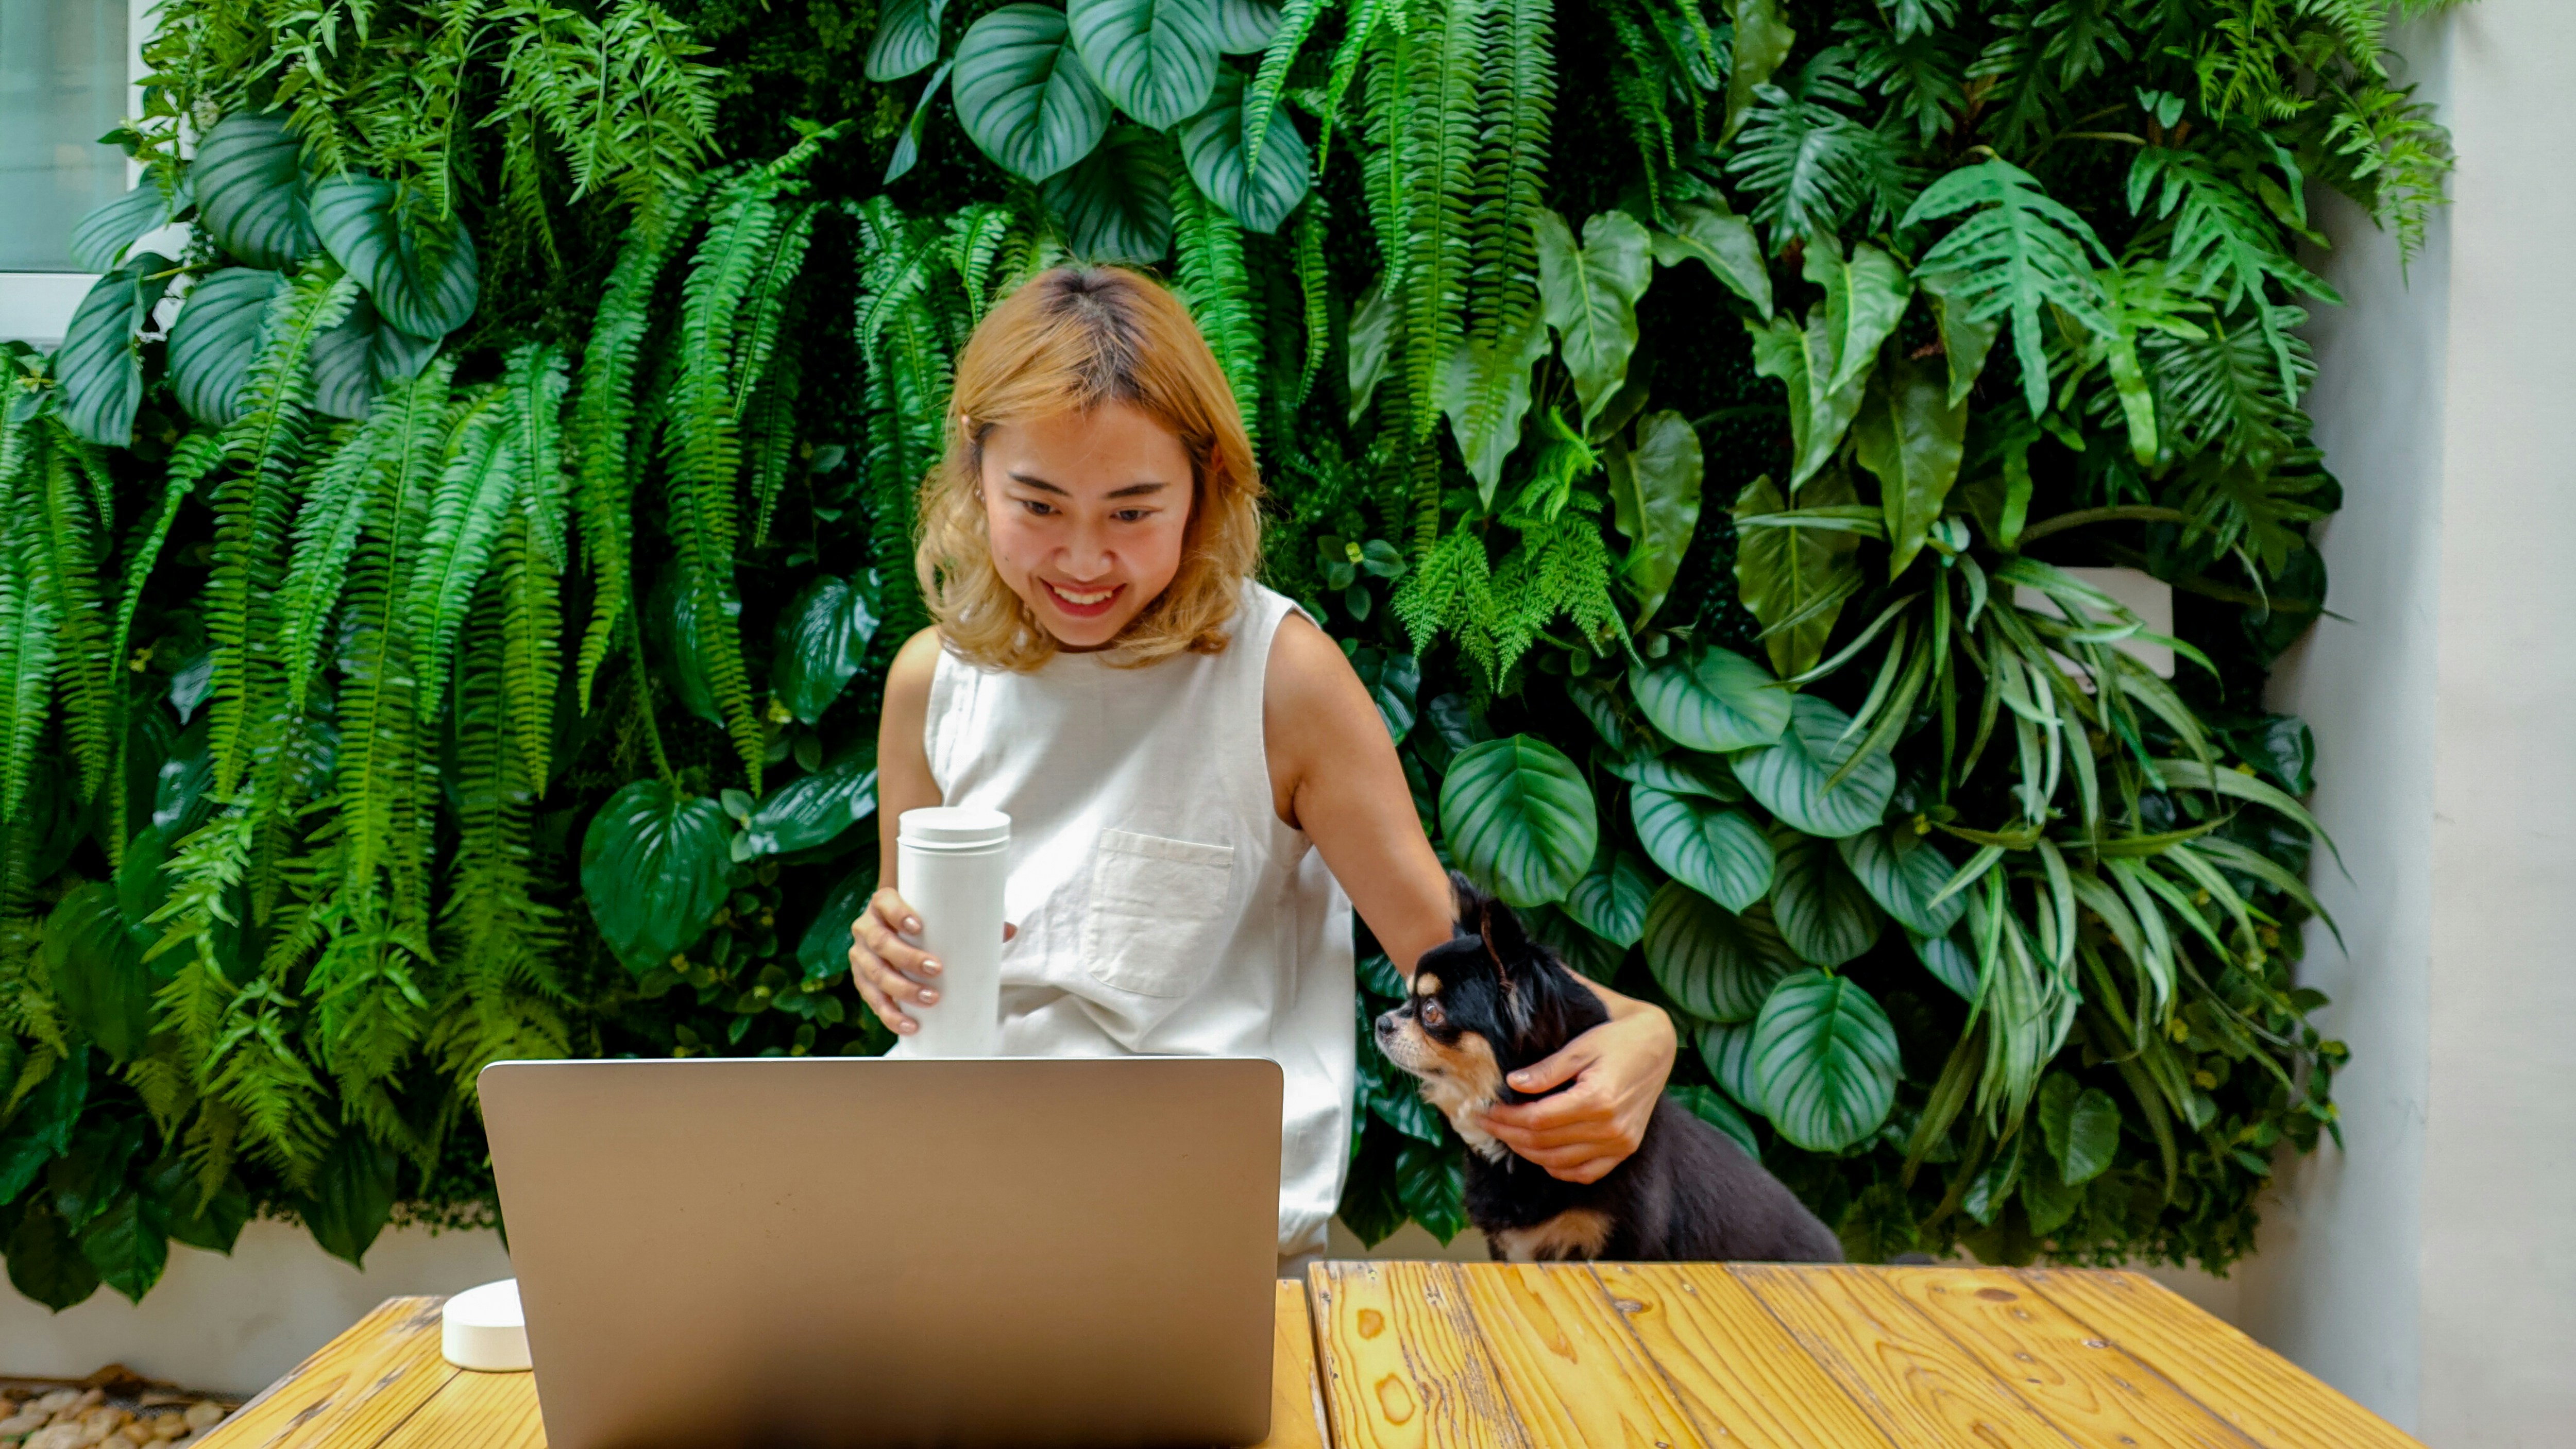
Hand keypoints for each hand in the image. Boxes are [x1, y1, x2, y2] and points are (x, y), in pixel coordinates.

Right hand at [846, 887, 1013, 1035]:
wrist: (894, 930)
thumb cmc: (923, 922)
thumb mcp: (940, 916)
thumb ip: (972, 920)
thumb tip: (1009, 931)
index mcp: (882, 904)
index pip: (885, 903)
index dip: (898, 914)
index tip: (919, 927)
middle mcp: (866, 927)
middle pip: (881, 943)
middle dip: (908, 958)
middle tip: (936, 970)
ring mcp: (860, 955)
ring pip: (875, 973)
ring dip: (901, 989)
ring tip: (930, 999)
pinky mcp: (862, 980)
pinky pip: (872, 999)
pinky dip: (891, 1014)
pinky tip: (909, 1024)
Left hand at [1478, 1003, 1676, 1182]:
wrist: (1658, 1045)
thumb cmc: (1617, 1038)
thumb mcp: (1580, 1046)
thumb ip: (1547, 1069)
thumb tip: (1512, 1084)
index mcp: (1598, 1099)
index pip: (1537, 1119)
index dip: (1506, 1117)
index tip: (1484, 1110)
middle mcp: (1611, 1128)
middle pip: (1544, 1143)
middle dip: (1508, 1135)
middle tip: (1485, 1123)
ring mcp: (1621, 1143)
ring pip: (1560, 1163)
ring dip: (1527, 1153)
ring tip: (1506, 1136)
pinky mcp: (1626, 1149)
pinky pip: (1586, 1173)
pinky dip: (1559, 1169)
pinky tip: (1541, 1155)